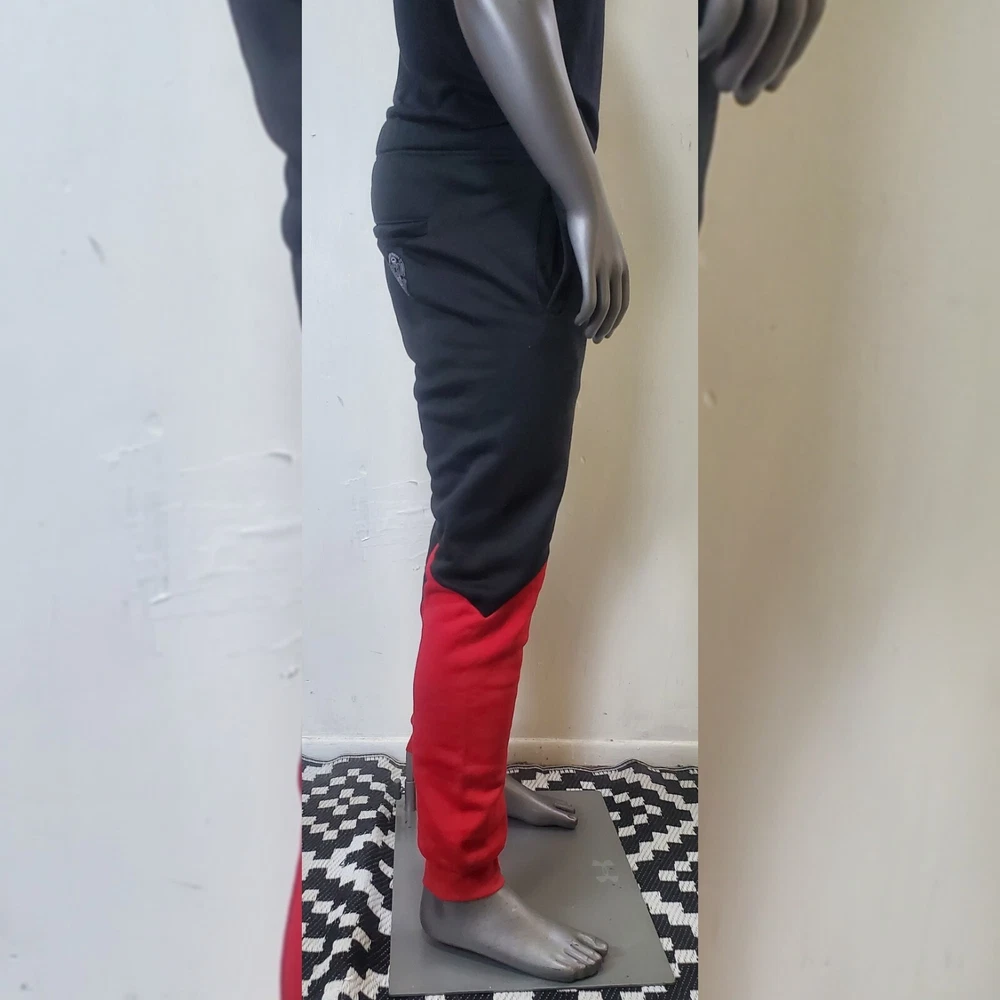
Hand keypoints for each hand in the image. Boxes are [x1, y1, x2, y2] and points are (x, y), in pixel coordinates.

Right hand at [566, 197, 629, 344]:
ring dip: (595, 324)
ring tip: (586, 334)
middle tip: (596, 339)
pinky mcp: (590, 267)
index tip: (608, 331)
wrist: (586, 202)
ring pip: (603, 307)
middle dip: (606, 327)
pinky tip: (578, 319)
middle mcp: (617, 270)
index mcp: (622, 266)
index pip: (624, 301)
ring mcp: (604, 269)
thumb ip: (602, 259)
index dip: (616, 320)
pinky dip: (585, 313)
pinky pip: (590, 298)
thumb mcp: (602, 243)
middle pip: (615, 308)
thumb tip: (595, 271)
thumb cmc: (590, 220)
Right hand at [699, 0, 825, 104]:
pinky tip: (698, 52)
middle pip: (792, 13)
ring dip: (744, 62)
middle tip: (745, 99)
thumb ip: (752, 20)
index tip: (772, 86)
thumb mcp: (734, 3)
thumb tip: (768, 74)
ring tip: (723, 87)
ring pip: (764, 17)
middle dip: (771, 62)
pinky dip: (715, 39)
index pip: (809, 6)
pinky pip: (728, 12)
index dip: (794, 48)